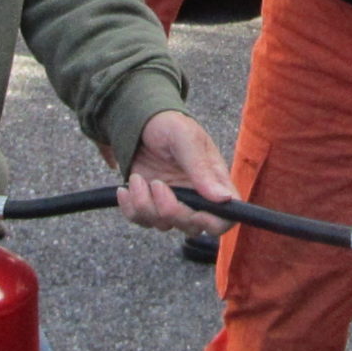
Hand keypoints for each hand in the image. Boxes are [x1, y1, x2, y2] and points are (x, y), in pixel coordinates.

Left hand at [116, 110, 235, 238]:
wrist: (142, 123)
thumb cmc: (170, 125)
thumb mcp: (186, 139)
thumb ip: (202, 168)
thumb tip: (224, 198)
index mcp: (214, 183)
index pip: (224, 218)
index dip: (212, 223)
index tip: (194, 212)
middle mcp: (195, 198)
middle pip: (192, 227)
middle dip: (170, 210)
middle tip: (156, 184)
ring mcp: (172, 203)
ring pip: (163, 225)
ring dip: (145, 204)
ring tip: (137, 179)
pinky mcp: (150, 204)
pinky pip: (141, 220)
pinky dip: (130, 207)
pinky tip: (126, 188)